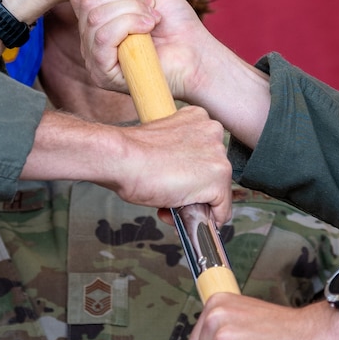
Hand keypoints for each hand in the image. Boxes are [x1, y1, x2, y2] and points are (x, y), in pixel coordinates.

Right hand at [23, 106, 232, 223]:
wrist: (118, 154)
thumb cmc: (123, 151)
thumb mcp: (149, 143)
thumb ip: (165, 152)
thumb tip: (161, 172)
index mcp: (197, 118)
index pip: (204, 155)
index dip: (187, 175)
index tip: (165, 180)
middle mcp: (214, 132)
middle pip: (212, 175)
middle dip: (190, 192)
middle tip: (161, 196)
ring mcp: (217, 156)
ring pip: (216, 195)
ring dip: (191, 207)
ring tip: (162, 202)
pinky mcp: (216, 179)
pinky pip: (219, 212)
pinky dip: (202, 220)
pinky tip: (174, 212)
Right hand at [68, 0, 270, 145]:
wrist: (196, 54)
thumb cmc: (175, 22)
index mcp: (95, 17)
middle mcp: (89, 38)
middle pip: (87, 0)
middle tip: (150, 6)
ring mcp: (93, 58)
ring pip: (95, 17)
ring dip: (132, 10)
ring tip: (152, 20)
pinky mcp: (102, 73)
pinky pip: (102, 36)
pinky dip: (129, 24)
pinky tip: (147, 29)